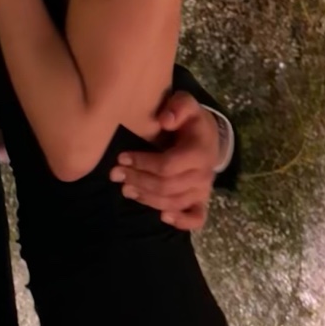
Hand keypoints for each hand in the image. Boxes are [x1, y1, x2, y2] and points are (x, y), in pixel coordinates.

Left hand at [109, 90, 217, 230]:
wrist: (208, 136)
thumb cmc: (190, 120)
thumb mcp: (185, 103)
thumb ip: (178, 106)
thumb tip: (165, 120)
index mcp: (198, 152)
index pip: (168, 165)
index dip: (143, 163)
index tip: (121, 157)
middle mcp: (203, 175)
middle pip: (166, 186)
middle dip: (138, 180)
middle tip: (115, 174)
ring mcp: (203, 190)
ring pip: (173, 202)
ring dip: (147, 198)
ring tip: (125, 189)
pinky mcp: (202, 200)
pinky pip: (196, 218)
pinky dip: (181, 222)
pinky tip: (163, 217)